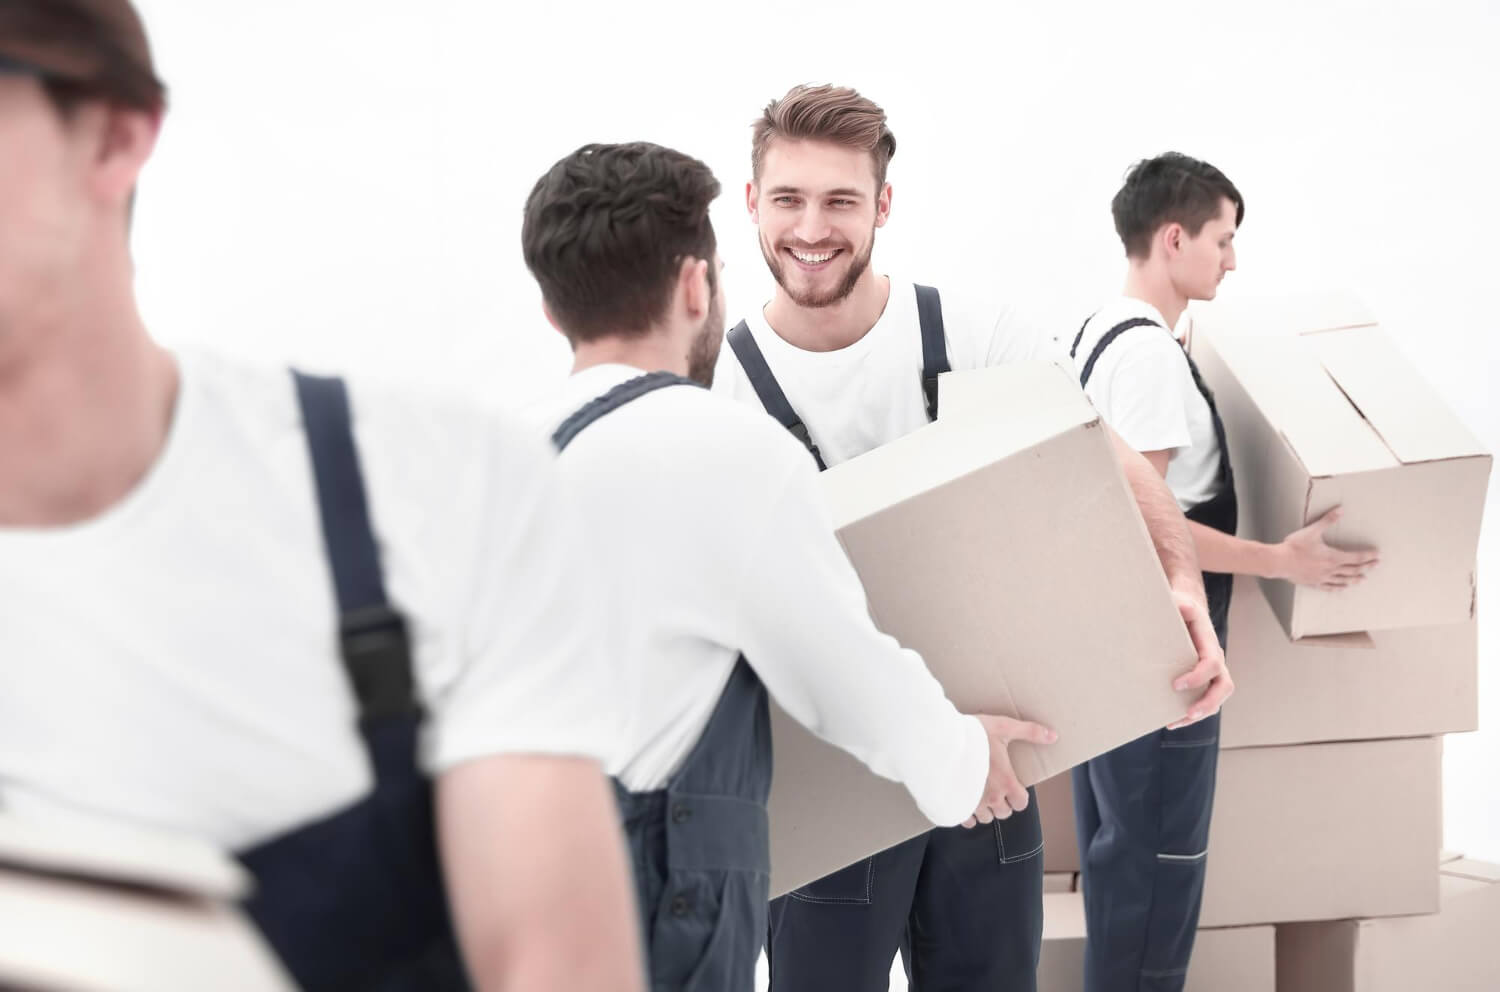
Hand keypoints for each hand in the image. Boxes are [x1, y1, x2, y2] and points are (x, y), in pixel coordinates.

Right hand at [961, 714, 1056, 827]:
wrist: (940, 742)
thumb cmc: (972, 735)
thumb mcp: (1003, 727)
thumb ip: (1029, 732)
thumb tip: (1053, 736)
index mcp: (1006, 783)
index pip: (1021, 804)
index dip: (1018, 796)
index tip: (1011, 785)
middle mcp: (992, 798)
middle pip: (1004, 813)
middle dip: (1002, 803)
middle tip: (994, 787)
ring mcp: (973, 804)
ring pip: (986, 818)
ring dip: (985, 809)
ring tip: (979, 793)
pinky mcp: (956, 805)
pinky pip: (966, 821)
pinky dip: (967, 814)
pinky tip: (965, 800)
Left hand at [1167, 590, 1232, 729]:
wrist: (1186, 612)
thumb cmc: (1182, 609)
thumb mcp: (1181, 602)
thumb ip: (1181, 604)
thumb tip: (1180, 606)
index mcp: (1210, 644)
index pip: (1212, 664)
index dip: (1198, 676)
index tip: (1176, 684)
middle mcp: (1215, 661)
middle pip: (1223, 686)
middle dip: (1208, 702)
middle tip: (1189, 713)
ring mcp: (1210, 673)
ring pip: (1215, 698)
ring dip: (1200, 713)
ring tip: (1175, 722)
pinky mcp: (1201, 681)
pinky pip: (1203, 701)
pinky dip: (1189, 714)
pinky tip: (1170, 721)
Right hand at [1276, 507, 1378, 589]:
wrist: (1279, 561)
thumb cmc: (1295, 546)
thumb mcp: (1312, 531)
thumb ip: (1328, 520)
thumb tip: (1340, 510)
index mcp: (1333, 557)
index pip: (1356, 557)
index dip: (1368, 556)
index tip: (1377, 554)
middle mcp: (1331, 569)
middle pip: (1353, 569)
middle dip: (1367, 567)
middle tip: (1376, 565)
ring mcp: (1323, 577)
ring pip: (1344, 580)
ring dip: (1355, 579)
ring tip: (1363, 579)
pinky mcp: (1314, 583)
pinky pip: (1330, 587)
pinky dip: (1339, 587)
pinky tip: (1343, 588)